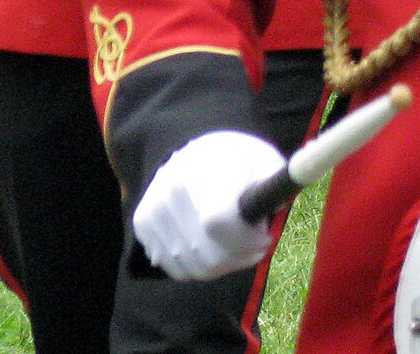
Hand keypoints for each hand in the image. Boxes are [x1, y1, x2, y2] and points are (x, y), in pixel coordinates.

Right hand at [132, 130, 284, 280]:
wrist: (202, 151)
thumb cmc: (242, 162)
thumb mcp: (267, 163)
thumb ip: (274, 184)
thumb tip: (276, 200)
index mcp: (207, 166)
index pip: (217, 221)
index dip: (245, 240)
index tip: (264, 236)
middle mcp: (172, 185)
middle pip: (206, 254)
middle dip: (240, 256)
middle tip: (256, 243)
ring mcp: (153, 205)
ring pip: (192, 267)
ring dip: (223, 265)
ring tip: (236, 242)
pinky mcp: (143, 222)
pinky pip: (174, 268)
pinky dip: (198, 266)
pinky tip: (212, 245)